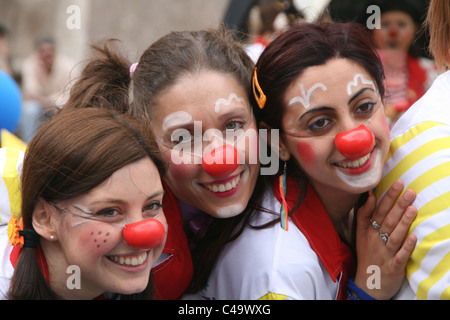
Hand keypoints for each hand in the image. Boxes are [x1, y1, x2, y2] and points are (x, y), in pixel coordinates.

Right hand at [353, 180, 416, 299]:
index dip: (388, 197)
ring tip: (413, 209)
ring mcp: (384, 254)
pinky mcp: (393, 267)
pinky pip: (400, 256)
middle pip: (387, 220)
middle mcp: (375, 240)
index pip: (378, 211)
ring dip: (403, 223)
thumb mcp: (360, 235)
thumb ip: (364, 215)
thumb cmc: (367, 256)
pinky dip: (406, 247)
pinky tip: (414, 238)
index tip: (398, 183)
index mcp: (367, 231)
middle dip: (398, 205)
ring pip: (394, 236)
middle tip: (410, 191)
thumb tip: (371, 197)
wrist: (368, 284)